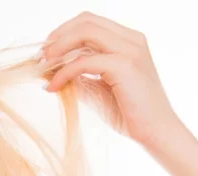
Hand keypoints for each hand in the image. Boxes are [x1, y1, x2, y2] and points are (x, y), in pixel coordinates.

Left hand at [40, 11, 183, 145]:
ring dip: (59, 48)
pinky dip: (64, 72)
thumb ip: (78, 76)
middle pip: (85, 21)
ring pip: (84, 32)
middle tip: (40, 57)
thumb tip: (48, 71)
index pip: (90, 22)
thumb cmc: (130, 113)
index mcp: (128, 40)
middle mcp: (131, 39)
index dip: (63, 32)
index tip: (46, 52)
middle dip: (57, 36)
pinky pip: (84, 61)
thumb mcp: (98, 89)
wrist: (156, 132)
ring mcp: (130, 50)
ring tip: (43, 67)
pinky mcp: (125, 66)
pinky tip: (53, 87)